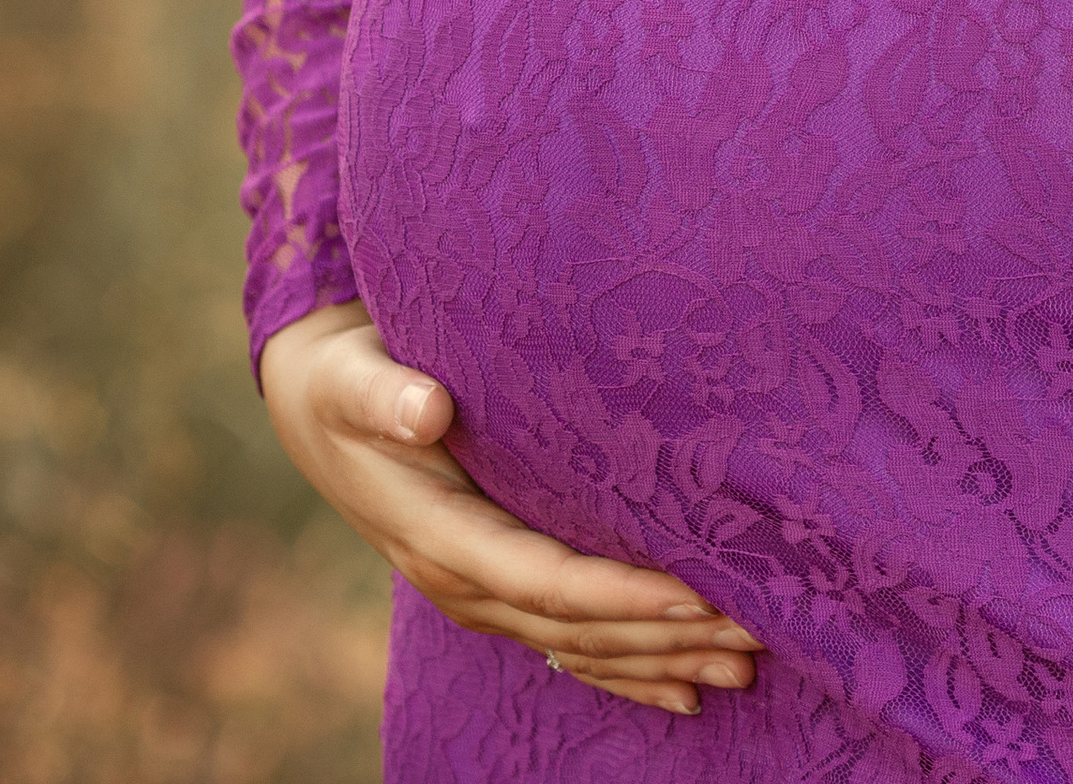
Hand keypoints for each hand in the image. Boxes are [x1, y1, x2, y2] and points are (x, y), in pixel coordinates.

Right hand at [260, 304, 759, 718]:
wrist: (319, 411)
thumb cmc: (346, 381)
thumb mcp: (352, 379)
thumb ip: (384, 395)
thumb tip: (426, 408)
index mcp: (438, 536)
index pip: (543, 579)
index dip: (617, 594)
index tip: (693, 594)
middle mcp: (464, 582)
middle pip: (577, 628)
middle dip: (664, 637)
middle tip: (754, 633)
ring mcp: (480, 595)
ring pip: (581, 647)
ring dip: (661, 661)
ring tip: (742, 665)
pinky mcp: (495, 589)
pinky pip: (566, 648)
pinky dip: (624, 674)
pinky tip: (682, 692)